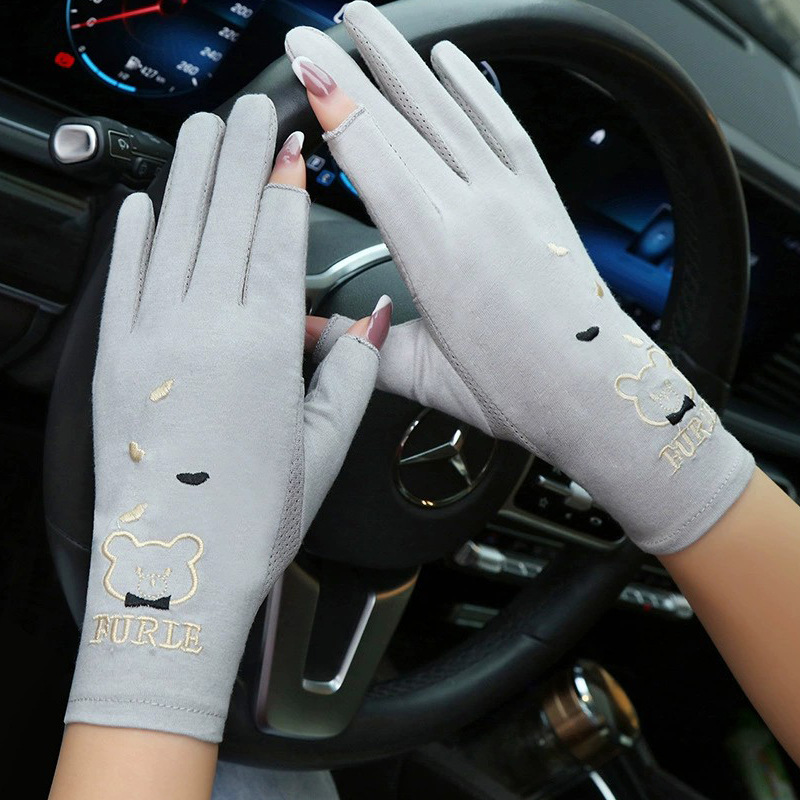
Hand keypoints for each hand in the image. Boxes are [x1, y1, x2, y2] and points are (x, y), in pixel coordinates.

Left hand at [66, 94, 390, 742]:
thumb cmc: (251, 520)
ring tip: (203, 132)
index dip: (287, 186)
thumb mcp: (323, 448)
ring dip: (189, 176)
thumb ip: (350, 371)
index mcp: (264, 350)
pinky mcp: (114, 360)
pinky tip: (142, 203)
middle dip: (242, 155)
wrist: (173, 571)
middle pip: (225, 218)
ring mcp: (150, 340)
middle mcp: (203, 330)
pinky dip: (131, 234)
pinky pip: (123, 278)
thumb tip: (369, 320)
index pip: (278, 241)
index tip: (294, 147)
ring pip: (171, 234)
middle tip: (253, 110)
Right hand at [286, 1, 752, 554]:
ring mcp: (512, 193)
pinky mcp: (541, 194)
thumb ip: (360, 346)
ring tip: (372, 20)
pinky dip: (475, 85)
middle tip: (317, 26)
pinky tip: (452, 58)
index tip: (304, 61)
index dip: (333, 99)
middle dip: (355, 62)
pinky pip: (502, 122)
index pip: (371, 151)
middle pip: (403, 115)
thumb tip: (313, 335)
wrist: (597, 389)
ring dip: (407, 57)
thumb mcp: (423, 374)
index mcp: (435, 247)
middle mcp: (473, 206)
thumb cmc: (519, 388)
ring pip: (449, 106)